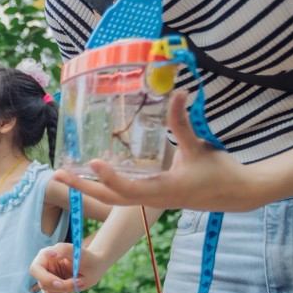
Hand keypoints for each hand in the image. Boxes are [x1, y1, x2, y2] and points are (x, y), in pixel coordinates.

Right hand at [29, 243, 108, 292]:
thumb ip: (62, 250)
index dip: (45, 278)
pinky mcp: (50, 289)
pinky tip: (72, 287)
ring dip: (65, 291)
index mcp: (45, 256)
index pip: (35, 269)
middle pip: (43, 284)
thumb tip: (49, 253)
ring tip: (80, 282)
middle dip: (62, 286)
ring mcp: (46, 279)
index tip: (60, 282)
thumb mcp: (77, 252)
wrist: (94, 266)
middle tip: (79, 282)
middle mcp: (43, 268)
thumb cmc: (86, 257)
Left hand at [63, 92, 259, 212]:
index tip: (92, 162)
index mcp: (163, 190)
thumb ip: (183, 122)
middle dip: (83, 188)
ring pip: (113, 199)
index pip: (128, 188)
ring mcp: (151, 201)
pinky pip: (121, 196)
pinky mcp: (152, 198)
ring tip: (64, 175)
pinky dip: (103, 187)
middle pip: (109, 199)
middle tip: (58, 174)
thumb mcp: (198, 146)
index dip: (110, 177)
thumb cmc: (218, 171)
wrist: (235, 194)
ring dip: (88, 188)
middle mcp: (152, 199)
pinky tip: (90, 175)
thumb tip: (178, 91)